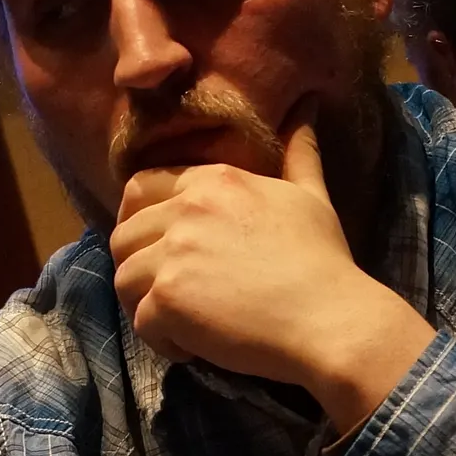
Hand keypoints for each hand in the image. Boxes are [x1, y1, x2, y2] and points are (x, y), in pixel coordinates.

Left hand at [109, 105, 435, 432]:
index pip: (140, 188)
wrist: (332, 320)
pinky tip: (197, 348)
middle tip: (169, 296)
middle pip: (123, 237)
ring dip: (146, 306)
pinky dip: (164, 342)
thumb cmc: (326, 264)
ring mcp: (173, 253)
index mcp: (214, 181)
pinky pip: (140, 322)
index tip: (160, 252)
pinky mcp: (168, 299)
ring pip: (124, 279)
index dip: (139, 223)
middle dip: (138, 268)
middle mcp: (187, 209)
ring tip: (182, 324)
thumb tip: (306, 108)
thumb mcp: (313, 198)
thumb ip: (299, 155)